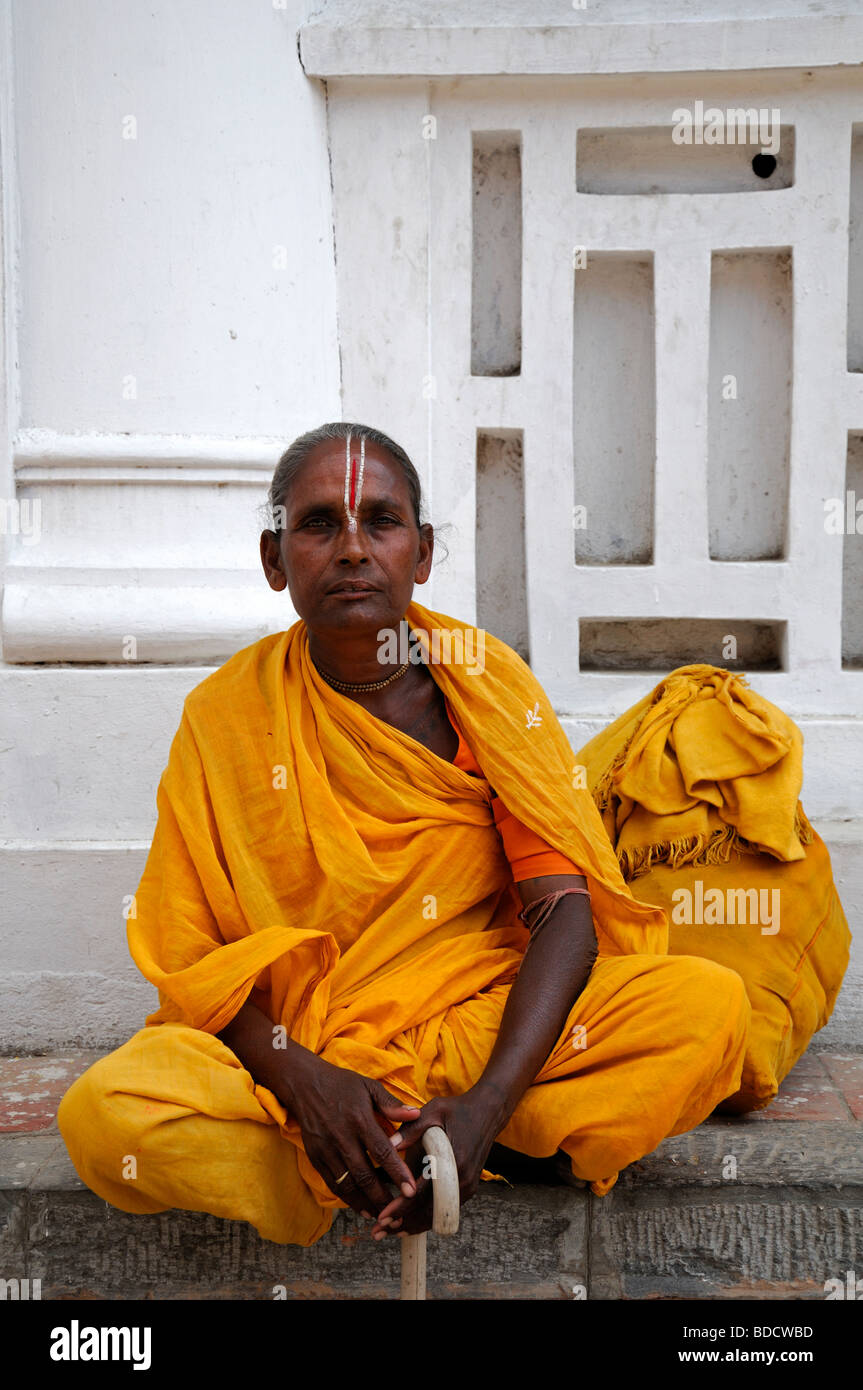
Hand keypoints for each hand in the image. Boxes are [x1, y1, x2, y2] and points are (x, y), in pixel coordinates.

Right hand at [280, 1053, 420, 1218]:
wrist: (304, 1084)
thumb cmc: (342, 1084)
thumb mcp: (369, 1087)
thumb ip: (392, 1105)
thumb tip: (416, 1114)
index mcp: (359, 1119)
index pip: (382, 1151)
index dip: (398, 1173)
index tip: (411, 1190)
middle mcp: (342, 1137)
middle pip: (365, 1175)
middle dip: (382, 1197)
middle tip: (399, 1212)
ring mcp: (326, 1149)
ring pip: (347, 1184)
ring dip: (365, 1203)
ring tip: (382, 1215)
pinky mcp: (315, 1157)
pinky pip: (332, 1183)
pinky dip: (347, 1198)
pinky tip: (361, 1207)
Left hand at [370, 1086, 505, 1238]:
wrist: (488, 1113)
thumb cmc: (457, 1110)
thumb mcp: (433, 1111)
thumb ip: (410, 1129)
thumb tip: (387, 1145)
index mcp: (452, 1162)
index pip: (422, 1193)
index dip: (400, 1208)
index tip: (381, 1217)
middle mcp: (462, 1180)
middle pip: (429, 1212)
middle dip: (402, 1224)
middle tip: (378, 1232)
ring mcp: (467, 1187)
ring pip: (437, 1216)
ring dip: (413, 1225)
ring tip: (389, 1232)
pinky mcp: (468, 1188)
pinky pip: (445, 1210)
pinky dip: (426, 1217)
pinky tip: (408, 1222)